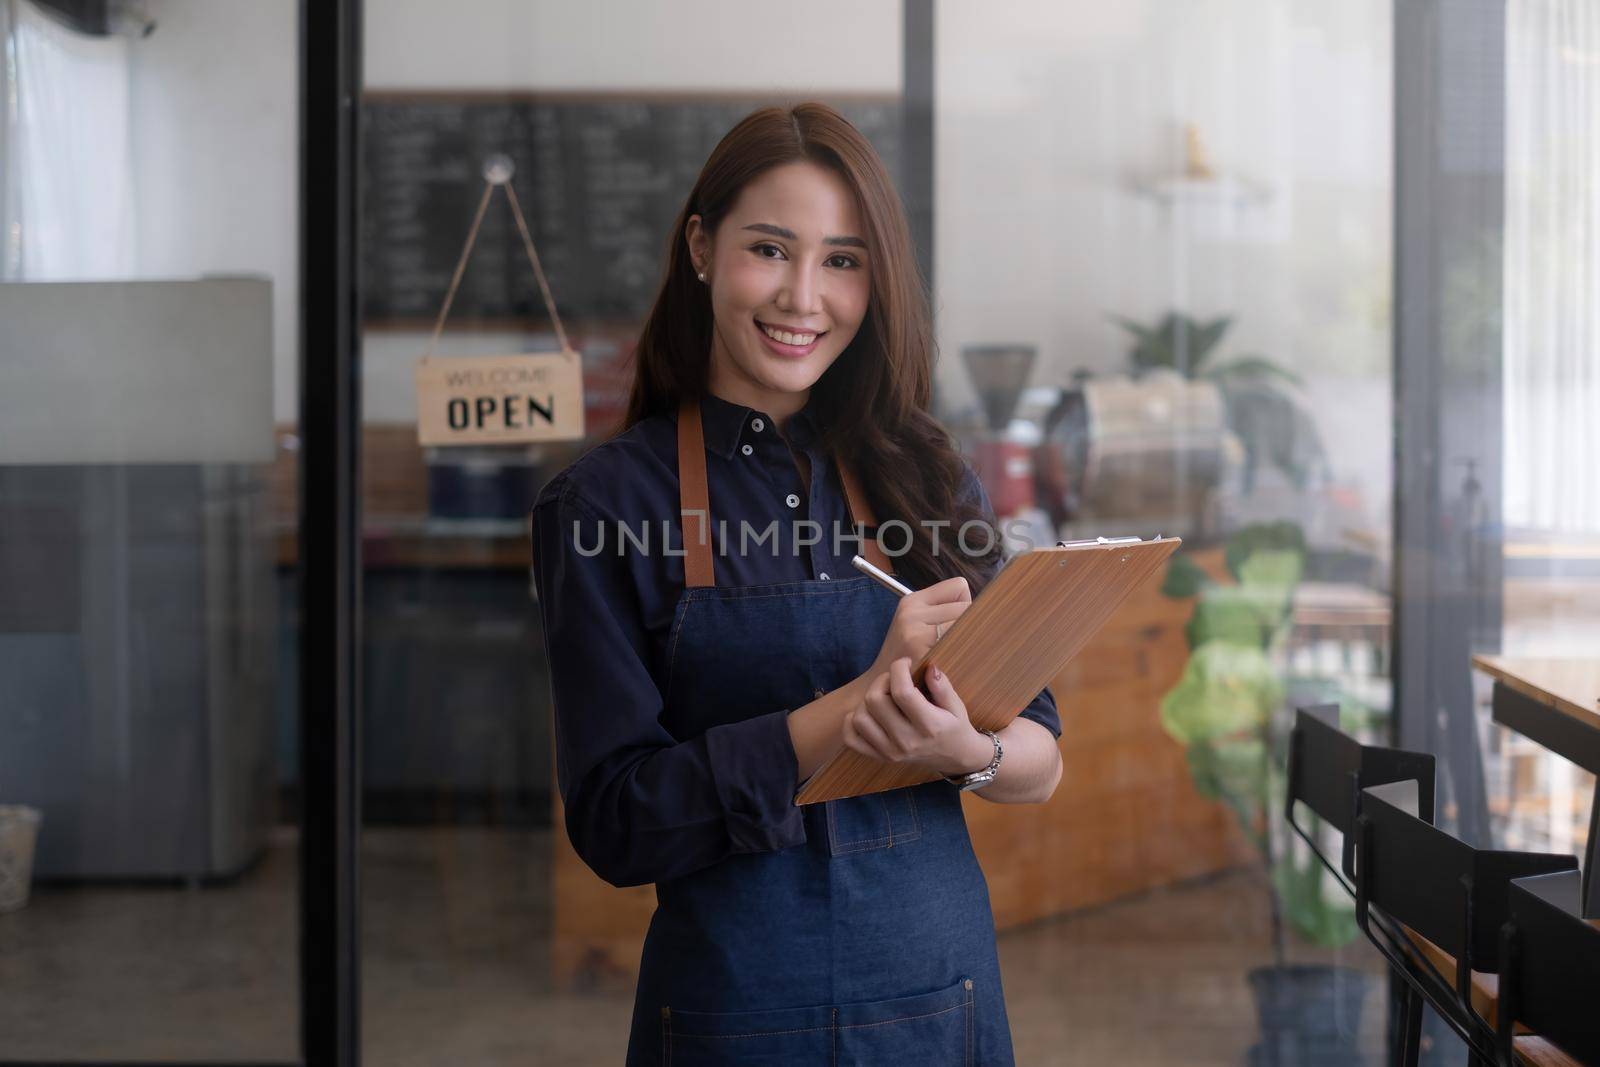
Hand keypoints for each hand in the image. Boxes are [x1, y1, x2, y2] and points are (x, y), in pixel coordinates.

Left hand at [842, 657, 993, 776]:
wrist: (955, 758)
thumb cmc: (955, 727)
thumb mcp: (956, 705)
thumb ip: (942, 686)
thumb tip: (928, 666)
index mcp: (929, 726)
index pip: (902, 692)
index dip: (898, 669)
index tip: (905, 663)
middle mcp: (906, 741)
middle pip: (875, 700)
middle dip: (882, 680)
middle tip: (894, 680)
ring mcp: (890, 752)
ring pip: (859, 718)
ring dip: (868, 700)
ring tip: (884, 697)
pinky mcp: (880, 757)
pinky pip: (851, 739)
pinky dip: (852, 722)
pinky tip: (869, 713)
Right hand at [864, 576, 970, 682]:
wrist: (886, 689)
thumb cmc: (909, 657)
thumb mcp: (915, 625)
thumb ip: (943, 610)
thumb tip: (983, 607)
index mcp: (911, 601)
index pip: (959, 587)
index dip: (962, 604)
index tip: (954, 623)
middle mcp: (912, 613)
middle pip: (967, 606)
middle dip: (968, 623)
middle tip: (955, 643)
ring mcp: (916, 634)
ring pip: (968, 625)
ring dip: (969, 639)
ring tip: (954, 653)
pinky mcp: (924, 654)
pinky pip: (962, 644)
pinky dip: (966, 653)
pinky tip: (955, 663)